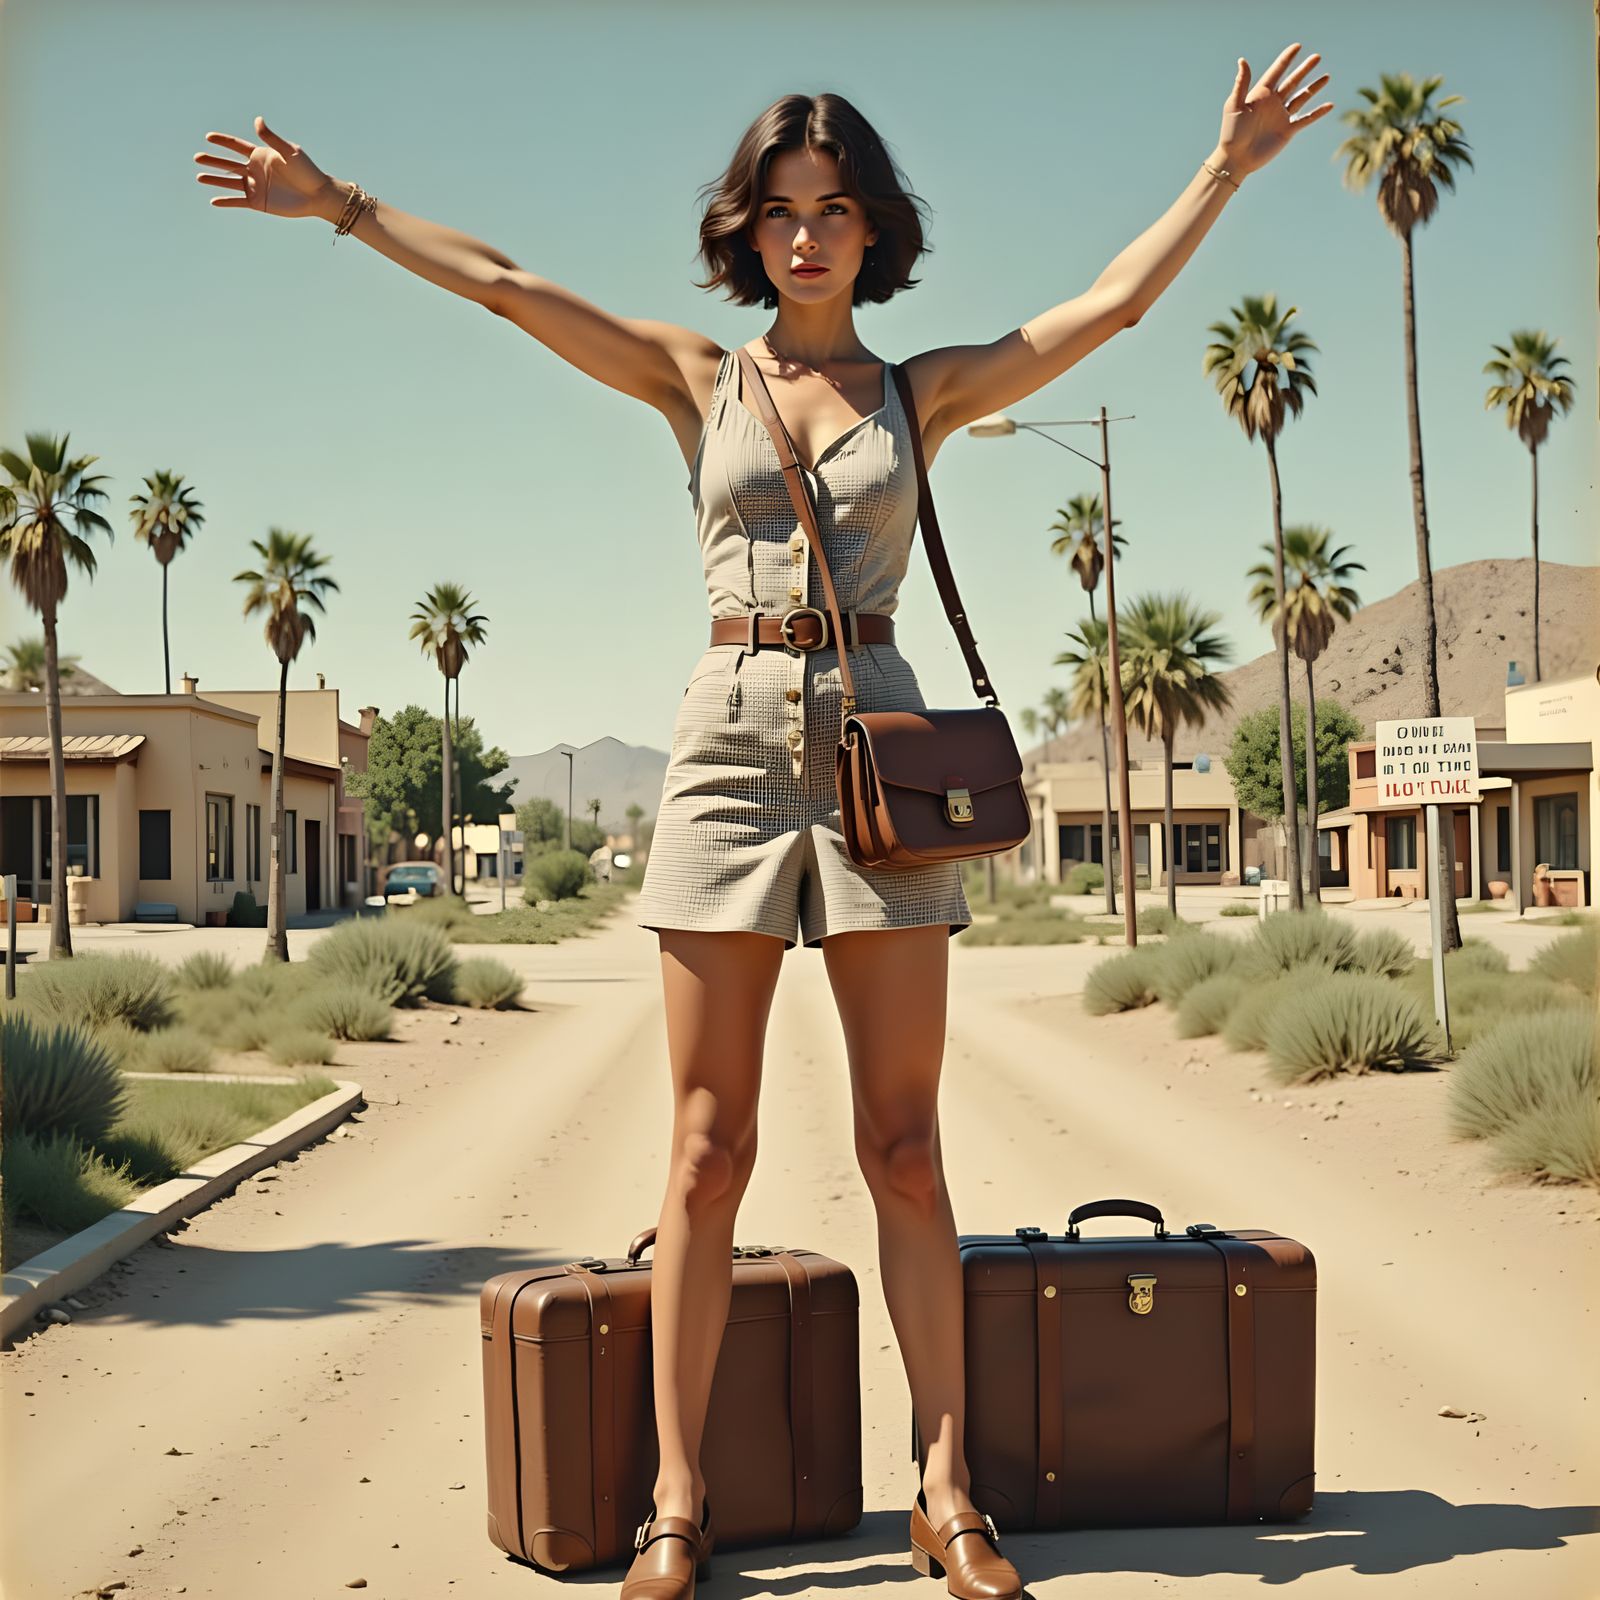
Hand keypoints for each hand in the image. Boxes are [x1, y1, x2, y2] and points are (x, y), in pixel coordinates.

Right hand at [194, 116, 338, 219]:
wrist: (317, 195)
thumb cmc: (307, 171)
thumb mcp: (289, 151)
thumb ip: (271, 138)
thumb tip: (257, 120)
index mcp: (261, 155)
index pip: (236, 146)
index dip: (222, 141)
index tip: (208, 137)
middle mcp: (255, 170)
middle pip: (228, 163)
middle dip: (213, 160)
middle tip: (196, 157)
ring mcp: (256, 186)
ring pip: (230, 182)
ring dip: (214, 179)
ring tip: (199, 176)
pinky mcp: (259, 203)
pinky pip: (239, 201)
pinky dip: (227, 202)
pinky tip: (213, 201)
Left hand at [1215, 43, 1332, 178]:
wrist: (1236, 159)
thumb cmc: (1231, 133)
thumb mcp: (1234, 106)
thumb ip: (1241, 83)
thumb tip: (1242, 60)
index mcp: (1260, 94)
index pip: (1277, 72)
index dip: (1286, 59)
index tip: (1297, 46)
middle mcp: (1273, 103)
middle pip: (1292, 82)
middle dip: (1304, 69)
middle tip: (1317, 57)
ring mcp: (1281, 116)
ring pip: (1301, 98)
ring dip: (1314, 87)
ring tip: (1327, 77)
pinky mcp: (1287, 130)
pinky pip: (1306, 119)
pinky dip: (1318, 113)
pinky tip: (1329, 105)